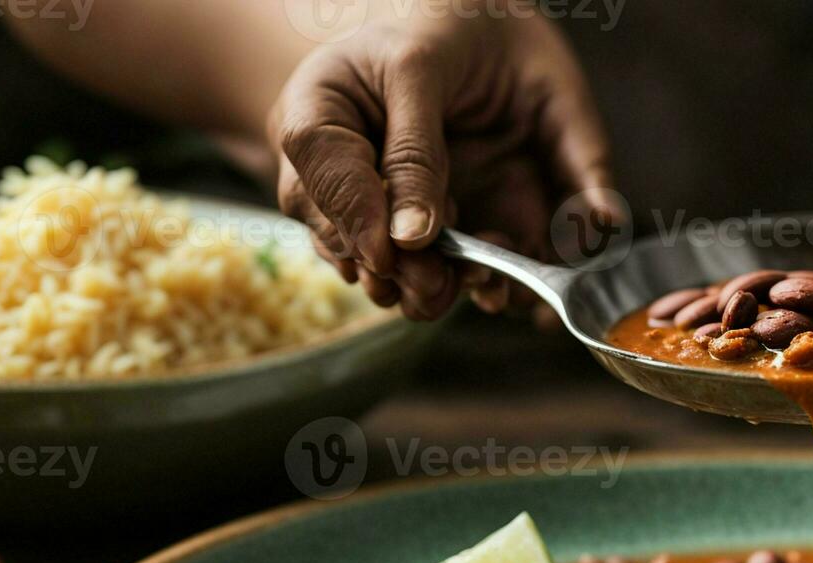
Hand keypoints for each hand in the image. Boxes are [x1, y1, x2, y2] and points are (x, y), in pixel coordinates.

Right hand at [269, 13, 614, 319]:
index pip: (320, 179)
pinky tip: (495, 281)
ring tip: (480, 282)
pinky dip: (466, 283)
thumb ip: (416, 151)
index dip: (354, 223)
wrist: (481, 21)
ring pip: (387, 270)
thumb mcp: (421, 70)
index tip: (391, 256)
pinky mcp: (426, 223)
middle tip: (439, 284)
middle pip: (347, 242)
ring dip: (431, 287)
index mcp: (317, 115)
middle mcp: (338, 169)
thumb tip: (414, 236)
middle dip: (396, 271)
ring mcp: (380, 201)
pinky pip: (435, 270)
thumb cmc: (440, 25)